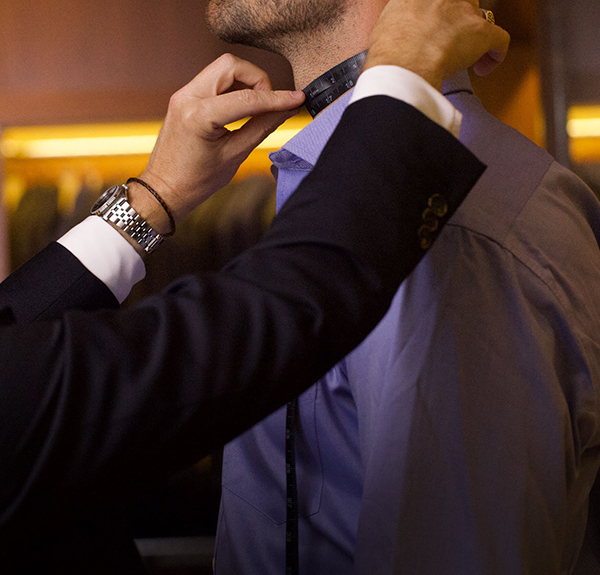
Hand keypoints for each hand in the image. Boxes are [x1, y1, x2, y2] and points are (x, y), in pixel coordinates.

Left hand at [129, 54, 304, 232]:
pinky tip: (242, 107)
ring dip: (245, 81)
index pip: (247, 98)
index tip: (297, 98)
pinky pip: (214, 79)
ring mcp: (183, 94)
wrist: (164, 189)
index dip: (277, 98)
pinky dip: (233, 87)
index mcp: (199, 117)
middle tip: (269, 104)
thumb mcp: (235, 155)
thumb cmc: (196, 181)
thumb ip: (262, 128)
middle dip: (258, 79)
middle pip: (232, 65)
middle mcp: (187, 98)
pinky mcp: (184, 96)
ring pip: (223, 68)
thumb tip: (285, 111)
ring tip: (257, 107)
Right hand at [365, 0, 510, 90]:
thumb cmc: (390, 49)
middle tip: (448, 40)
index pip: (438, 1)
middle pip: (462, 3)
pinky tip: (484, 67)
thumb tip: (397, 28)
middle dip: (458, 20)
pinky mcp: (482, 33)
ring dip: (474, 37)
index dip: (439, 13)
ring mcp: (466, 11)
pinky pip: (500, 40)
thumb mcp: (387, 22)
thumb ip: (399, 19)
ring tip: (464, 56)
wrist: (402, 63)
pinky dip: (495, 55)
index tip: (434, 24)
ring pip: (479, 19)